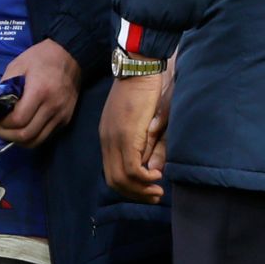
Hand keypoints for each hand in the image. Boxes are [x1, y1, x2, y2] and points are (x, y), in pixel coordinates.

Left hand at [0, 39, 80, 146]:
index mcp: (39, 91)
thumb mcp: (16, 66)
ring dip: (20, 140)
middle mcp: (52, 107)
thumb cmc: (39, 58)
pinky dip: (32, 137)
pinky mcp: (66, 119)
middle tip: (0, 128)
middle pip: (27, 134)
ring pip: (38, 140)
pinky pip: (47, 135)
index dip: (3, 123)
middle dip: (8, 136)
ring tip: (10, 131)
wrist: (69, 56)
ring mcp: (61, 115)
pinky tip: (24, 128)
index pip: (18, 119)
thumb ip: (4, 87)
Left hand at [101, 67, 170, 202]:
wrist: (139, 67)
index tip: (149, 190)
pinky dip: (143, 177)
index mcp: (109, 138)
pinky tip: (156, 175)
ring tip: (157, 189)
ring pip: (120, 177)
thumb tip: (151, 169)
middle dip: (135, 194)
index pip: (112, 173)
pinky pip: (130, 166)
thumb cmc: (146, 92)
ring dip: (140, 189)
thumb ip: (149, 146)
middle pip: (114, 181)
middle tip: (155, 196)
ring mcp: (114, 137)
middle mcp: (107, 140)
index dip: (130, 188)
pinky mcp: (125, 134)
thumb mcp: (148, 123)